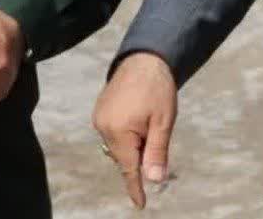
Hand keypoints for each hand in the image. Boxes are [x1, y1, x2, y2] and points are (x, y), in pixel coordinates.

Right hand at [92, 52, 177, 209]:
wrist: (144, 58)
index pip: (128, 169)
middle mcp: (103, 126)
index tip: (140, 204)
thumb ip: (157, 152)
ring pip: (117, 146)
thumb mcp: (164, 122)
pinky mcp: (99, 111)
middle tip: (156, 131)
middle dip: (139, 155)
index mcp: (119, 131)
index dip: (135, 188)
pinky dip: (125, 134)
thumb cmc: (157, 89)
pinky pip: (112, 133)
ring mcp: (99, 118)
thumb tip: (154, 180)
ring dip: (132, 143)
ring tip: (148, 119)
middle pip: (123, 157)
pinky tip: (138, 117)